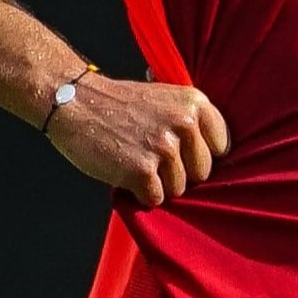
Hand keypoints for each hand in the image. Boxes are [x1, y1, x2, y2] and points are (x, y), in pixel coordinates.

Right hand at [47, 72, 231, 208]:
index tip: (184, 157)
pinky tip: (126, 176)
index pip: (221, 146)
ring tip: (136, 164)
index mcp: (195, 103)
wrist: (76, 103)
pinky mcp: (141, 170)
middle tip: (153, 162)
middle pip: (202, 172)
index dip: (201, 157)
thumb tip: (214, 154)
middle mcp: (185, 124)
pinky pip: (155, 198)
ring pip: (179, 189)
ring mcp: (163, 147)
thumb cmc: (119, 104)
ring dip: (157, 185)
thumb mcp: (166, 99)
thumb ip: (191, 121)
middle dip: (179, 174)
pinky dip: (140, 195)